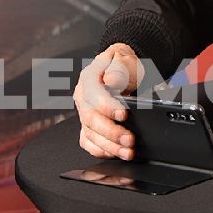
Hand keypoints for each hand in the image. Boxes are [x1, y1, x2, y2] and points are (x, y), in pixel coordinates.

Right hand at [72, 43, 144, 159]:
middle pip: (90, 118)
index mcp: (89, 77)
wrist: (123, 69)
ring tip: (127, 151)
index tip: (123, 115)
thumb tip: (111, 80)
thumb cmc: (124, 65)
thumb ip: (118, 69)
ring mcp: (84, 112)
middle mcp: (83, 96)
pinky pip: (89, 143)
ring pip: (90, 134)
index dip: (107, 106)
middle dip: (110, 132)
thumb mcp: (125, 60)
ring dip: (109, 146)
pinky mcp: (88, 126)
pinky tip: (116, 153)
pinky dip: (102, 151)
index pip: (93, 94)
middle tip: (129, 139)